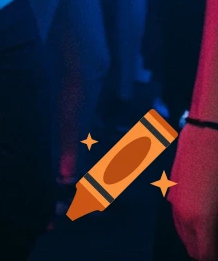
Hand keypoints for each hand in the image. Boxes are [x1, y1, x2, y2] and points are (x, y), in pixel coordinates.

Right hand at [170, 125, 217, 259]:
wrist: (208, 137)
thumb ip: (216, 225)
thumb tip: (215, 235)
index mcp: (200, 220)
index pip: (204, 255)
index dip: (211, 257)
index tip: (217, 254)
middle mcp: (183, 214)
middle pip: (191, 247)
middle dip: (203, 250)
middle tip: (215, 244)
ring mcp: (175, 201)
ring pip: (183, 232)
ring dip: (196, 237)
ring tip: (211, 233)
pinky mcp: (173, 189)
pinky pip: (179, 216)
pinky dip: (190, 223)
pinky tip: (202, 216)